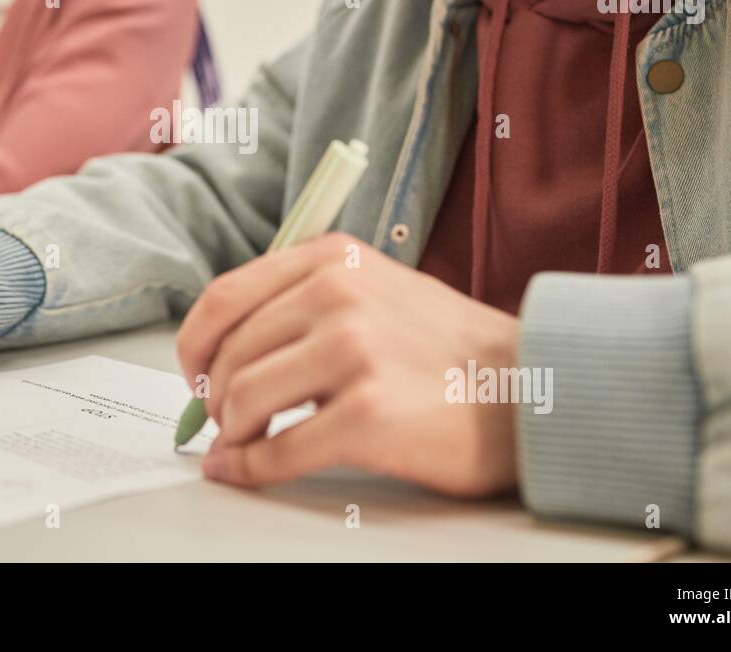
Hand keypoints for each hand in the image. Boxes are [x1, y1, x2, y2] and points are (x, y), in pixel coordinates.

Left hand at [177, 233, 520, 496]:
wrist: (536, 389)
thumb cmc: (453, 349)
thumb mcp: (378, 288)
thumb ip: (305, 303)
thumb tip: (226, 354)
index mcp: (333, 258)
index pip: (224, 297)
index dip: (194, 346)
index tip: (196, 373)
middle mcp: (338, 293)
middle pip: (229, 353)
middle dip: (214, 397)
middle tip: (226, 422)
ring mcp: (354, 351)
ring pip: (242, 398)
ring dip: (232, 432)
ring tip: (246, 444)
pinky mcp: (368, 413)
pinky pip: (277, 449)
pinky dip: (251, 468)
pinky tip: (250, 471)